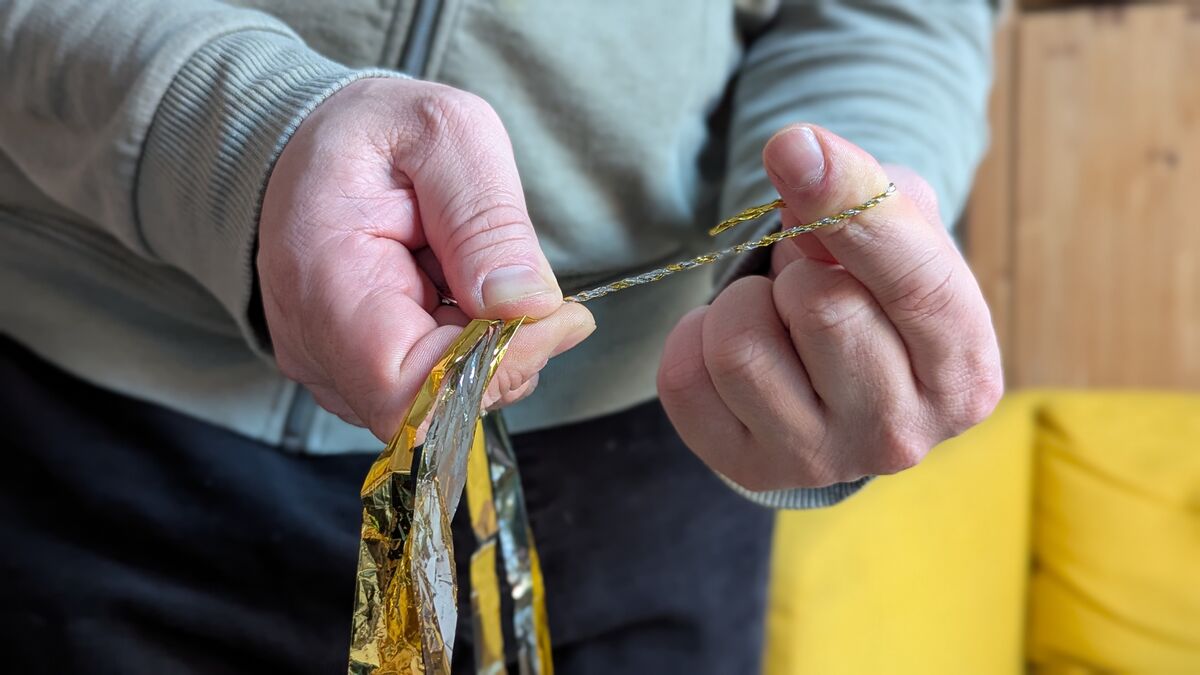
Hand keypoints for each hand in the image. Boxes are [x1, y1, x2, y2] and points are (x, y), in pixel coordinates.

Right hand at [258, 78, 593, 441]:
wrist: (316, 142)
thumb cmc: (375, 132)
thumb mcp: (445, 135)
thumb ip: (486, 219)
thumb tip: (528, 305)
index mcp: (326, 284)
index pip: (410, 389)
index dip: (496, 368)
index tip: (557, 317)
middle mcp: (316, 346)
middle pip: (435, 407)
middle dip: (506, 354)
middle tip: (530, 285)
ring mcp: (332, 368)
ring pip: (442, 406)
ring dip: (489, 352)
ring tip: (476, 272)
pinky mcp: (355, 374)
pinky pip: (433, 391)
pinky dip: (469, 352)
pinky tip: (461, 296)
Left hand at [657, 125, 1002, 490]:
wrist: (845, 382)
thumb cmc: (880, 294)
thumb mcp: (904, 234)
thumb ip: (866, 190)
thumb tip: (798, 155)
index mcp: (964, 372)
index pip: (914, 281)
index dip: (850, 205)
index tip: (793, 147)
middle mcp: (900, 434)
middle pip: (820, 307)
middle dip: (798, 264)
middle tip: (809, 274)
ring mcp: (821, 461)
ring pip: (740, 347)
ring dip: (741, 301)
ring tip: (771, 310)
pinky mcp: (749, 469)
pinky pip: (684, 381)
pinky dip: (694, 338)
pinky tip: (733, 341)